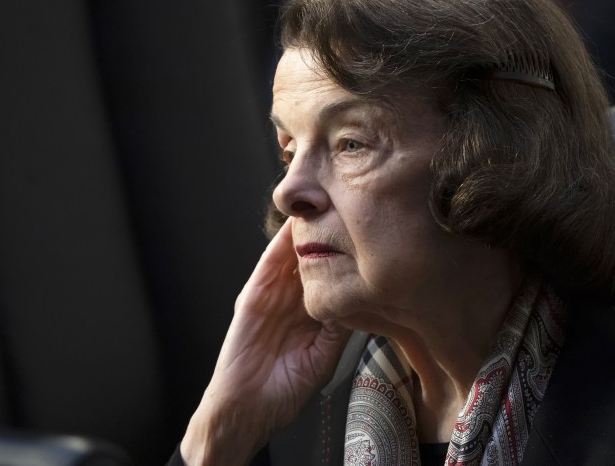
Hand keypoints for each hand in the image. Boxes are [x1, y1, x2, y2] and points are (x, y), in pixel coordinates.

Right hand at [181, 218, 351, 465]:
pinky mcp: (253, 295)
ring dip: (308, 229)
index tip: (369, 232)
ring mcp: (273, 295)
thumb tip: (363, 299)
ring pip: (293, 253)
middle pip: (314, 256)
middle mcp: (293, 298)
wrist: (245, 411)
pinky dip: (282, 244)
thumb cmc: (283, 391)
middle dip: (330, 232)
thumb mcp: (323, 356)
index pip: (332, 274)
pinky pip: (269, 264)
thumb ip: (339, 328)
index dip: (347, 253)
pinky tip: (297, 224)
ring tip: (328, 203)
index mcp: (311, 312)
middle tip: (351, 204)